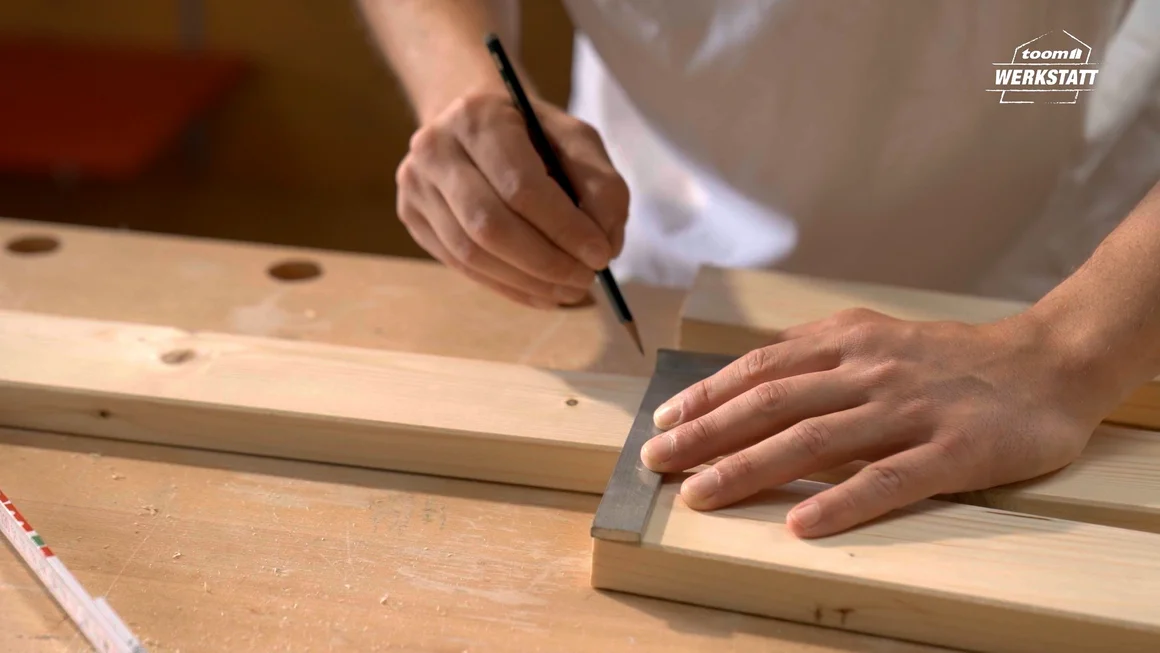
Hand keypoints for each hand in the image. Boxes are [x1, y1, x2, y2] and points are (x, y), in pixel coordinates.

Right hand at [395, 86, 628, 308]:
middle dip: (546, 262)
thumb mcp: (576, 141)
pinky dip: (509, 286)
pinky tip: (542, 292)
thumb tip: (604, 246)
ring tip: (569, 291)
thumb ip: (601, 186)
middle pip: (490, 226)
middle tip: (586, 279)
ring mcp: (416, 186)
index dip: (564, 228)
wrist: (473, 125)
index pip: (520, 186)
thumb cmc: (532, 134)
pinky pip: (462, 267)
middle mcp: (435, 149)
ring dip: (528, 282)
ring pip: (471, 254)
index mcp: (478, 117)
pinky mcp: (413, 217)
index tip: (601, 255)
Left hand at [641, 308, 1116, 537]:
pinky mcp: (954, 452)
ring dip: (749, 467)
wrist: (1049, 363)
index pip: (761, 369)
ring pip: (815, 440)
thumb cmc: (952, 359)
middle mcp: (870, 371)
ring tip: (701, 495)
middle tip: (655, 461)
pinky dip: (841, 502)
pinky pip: (888, 479)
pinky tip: (799, 523)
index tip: (663, 421)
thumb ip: (819, 356)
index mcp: (849, 341)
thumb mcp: (877, 339)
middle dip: (706, 434)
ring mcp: (910, 410)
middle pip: (772, 403)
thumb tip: (751, 380)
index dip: (707, 396)